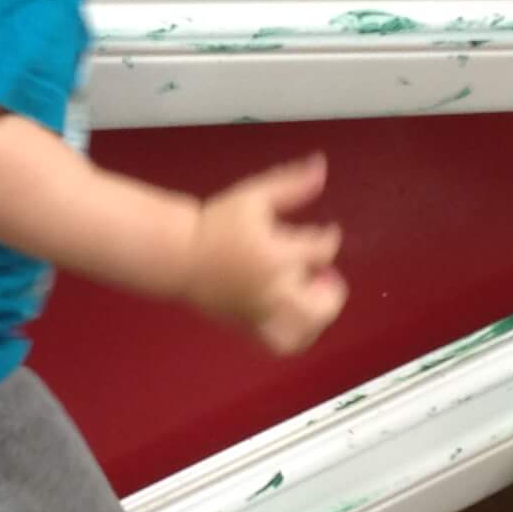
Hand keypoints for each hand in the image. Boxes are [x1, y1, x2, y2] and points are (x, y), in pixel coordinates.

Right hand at [183, 154, 348, 354]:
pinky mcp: (249, 327)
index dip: (330, 239)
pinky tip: (296, 320)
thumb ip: (291, 184)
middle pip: (323, 303)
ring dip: (318, 315)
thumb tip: (322, 167)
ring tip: (311, 298)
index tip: (326, 233)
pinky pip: (282, 345)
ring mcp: (262, 313)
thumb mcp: (255, 195)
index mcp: (277, 254)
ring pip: (306, 330)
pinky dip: (297, 337)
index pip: (323, 250)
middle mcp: (273, 290)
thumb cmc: (215, 223)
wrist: (180, 254)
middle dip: (332, 290)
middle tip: (323, 275)